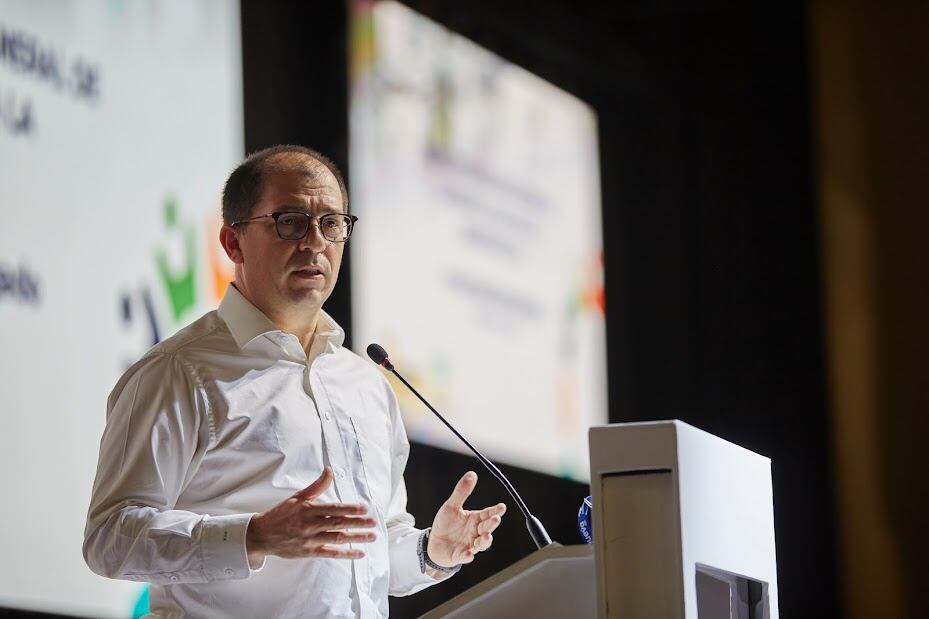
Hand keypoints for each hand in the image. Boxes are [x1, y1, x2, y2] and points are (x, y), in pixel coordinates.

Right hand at [245, 467, 376, 563]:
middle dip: (357, 523)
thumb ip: (316, 486)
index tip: (364, 509)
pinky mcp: (309, 552)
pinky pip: (331, 553)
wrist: (262, 535)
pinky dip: (346, 554)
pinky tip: (359, 553)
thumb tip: (329, 470)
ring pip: (337, 538)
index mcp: (309, 510)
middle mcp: (311, 525)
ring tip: (372, 536)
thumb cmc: (281, 514)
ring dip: (356, 538)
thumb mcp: (297, 497)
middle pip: (338, 524)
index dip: (349, 509)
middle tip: (373, 523)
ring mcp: (310, 540)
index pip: (333, 509)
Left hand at [427, 471, 505, 566]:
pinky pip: (465, 556)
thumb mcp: (452, 506)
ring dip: (485, 540)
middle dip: (492, 524)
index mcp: (474, 519)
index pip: (487, 514)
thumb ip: (462, 492)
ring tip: (487, 535)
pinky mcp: (460, 555)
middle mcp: (475, 532)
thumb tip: (472, 474)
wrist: (434, 542)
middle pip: (486, 528)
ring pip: (481, 544)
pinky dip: (468, 555)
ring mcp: (469, 544)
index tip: (502, 507)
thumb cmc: (445, 524)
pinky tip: (469, 553)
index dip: (495, 511)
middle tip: (496, 518)